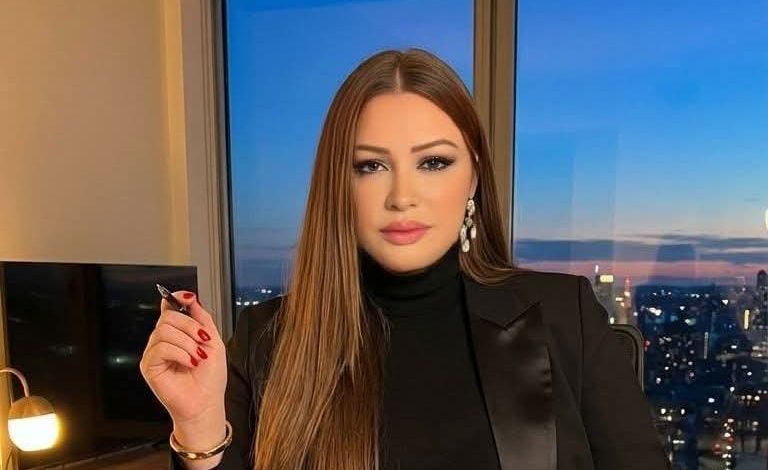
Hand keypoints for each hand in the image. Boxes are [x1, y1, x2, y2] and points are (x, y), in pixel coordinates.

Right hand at [139, 291, 226, 425]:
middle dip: (190, 326)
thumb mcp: (213, 341)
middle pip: (168, 317)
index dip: (175, 298)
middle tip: (203, 341)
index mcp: (178, 333)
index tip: (188, 296)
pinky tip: (190, 363)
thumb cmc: (210, 378)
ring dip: (187, 342)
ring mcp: (154, 353)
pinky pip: (161, 348)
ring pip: (164, 331)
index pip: (169, 308)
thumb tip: (191, 298)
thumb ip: (202, 318)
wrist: (207, 403)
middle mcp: (163, 340)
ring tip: (198, 357)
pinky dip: (180, 353)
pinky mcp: (149, 366)